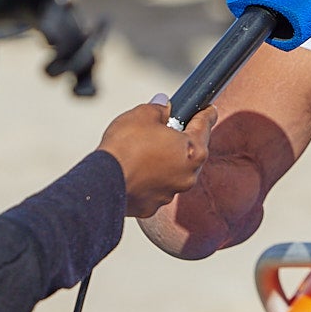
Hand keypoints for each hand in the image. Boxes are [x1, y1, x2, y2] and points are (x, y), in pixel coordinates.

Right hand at [99, 101, 214, 217]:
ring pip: (172, 172)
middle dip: (181, 140)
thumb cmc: (126, 145)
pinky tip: (135, 170)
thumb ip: (159, 108)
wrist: (101, 181)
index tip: (209, 110)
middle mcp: (188, 176)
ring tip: (145, 150)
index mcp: (193, 152)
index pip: (204, 126)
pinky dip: (148, 179)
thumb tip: (163, 105)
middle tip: (170, 128)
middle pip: (190, 152)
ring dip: (164, 162)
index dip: (206, 114)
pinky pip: (154, 188)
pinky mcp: (150, 206)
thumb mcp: (144, 114)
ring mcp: (169, 194)